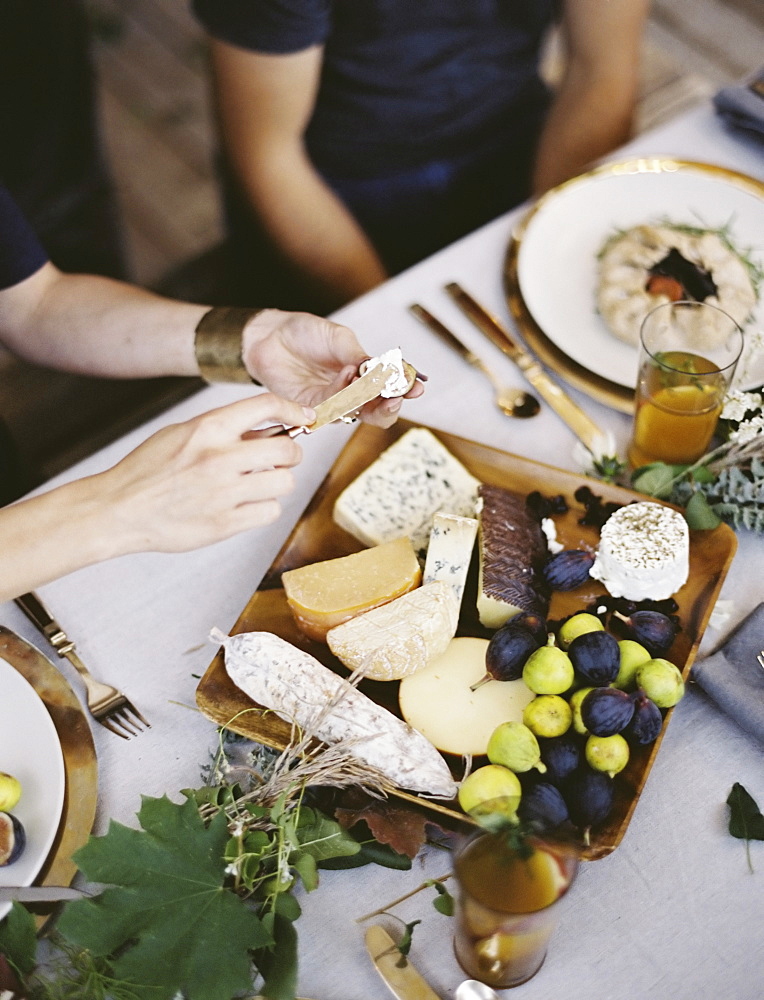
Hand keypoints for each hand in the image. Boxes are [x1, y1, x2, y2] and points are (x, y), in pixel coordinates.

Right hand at [94, 394, 314, 553]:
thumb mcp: (182, 434)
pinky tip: (244, 506)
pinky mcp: (225, 524)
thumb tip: (270, 430)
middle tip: (279, 460)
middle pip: (288, 451)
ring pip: (284, 483)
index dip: (294, 409)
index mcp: (207, 428)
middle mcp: (219, 458)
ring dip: (276, 484)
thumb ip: (225, 430)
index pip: (266, 406)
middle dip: (290, 455)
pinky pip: (270, 512)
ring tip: (255, 485)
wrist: (119, 509)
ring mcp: (223, 493)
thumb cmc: (148, 470)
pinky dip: (262, 509)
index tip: (305, 417)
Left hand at [242, 309, 423, 427]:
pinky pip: (333, 407)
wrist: (272, 336)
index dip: (405, 390)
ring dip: (366, 395)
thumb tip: (384, 369)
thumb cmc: (305, 334)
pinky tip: (347, 373)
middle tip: (396, 396)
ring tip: (365, 373)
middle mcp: (351, 394)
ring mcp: (333, 403)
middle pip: (378, 413)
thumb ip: (361, 357)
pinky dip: (343, 391)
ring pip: (358, 413)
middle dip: (390, 407)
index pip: (390, 390)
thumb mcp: (340, 339)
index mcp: (364, 376)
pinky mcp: (312, 408)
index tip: (417, 386)